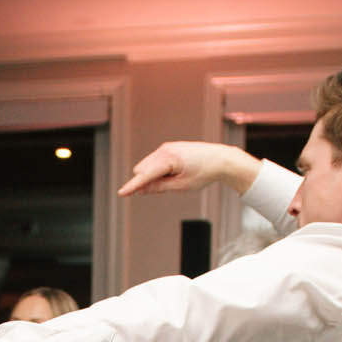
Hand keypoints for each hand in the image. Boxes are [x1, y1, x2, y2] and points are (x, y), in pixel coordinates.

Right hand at [119, 141, 255, 197]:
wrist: (220, 159)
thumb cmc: (204, 172)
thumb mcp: (182, 186)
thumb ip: (159, 187)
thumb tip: (142, 189)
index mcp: (168, 158)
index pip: (145, 175)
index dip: (133, 186)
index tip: (121, 194)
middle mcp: (164, 149)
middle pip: (142, 170)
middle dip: (146, 181)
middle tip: (167, 186)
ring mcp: (166, 147)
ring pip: (147, 166)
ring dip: (153, 176)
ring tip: (176, 178)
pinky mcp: (169, 148)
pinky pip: (155, 162)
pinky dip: (159, 170)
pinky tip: (175, 172)